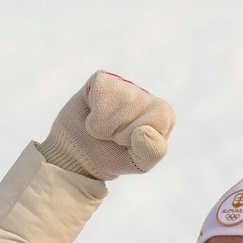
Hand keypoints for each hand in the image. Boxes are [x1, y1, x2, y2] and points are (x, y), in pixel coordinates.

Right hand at [37, 70, 174, 179]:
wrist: (79, 153)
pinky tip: (92, 115)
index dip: (137, 139)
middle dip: (119, 134)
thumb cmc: (114, 156)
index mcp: (163, 115)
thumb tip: (144, 131)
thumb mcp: (139, 163)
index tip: (129, 144)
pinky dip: (92, 117)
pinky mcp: (103, 79)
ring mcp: (125, 85)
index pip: (158, 122)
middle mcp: (147, 96)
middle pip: (134, 116)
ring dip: (103, 128)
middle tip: (113, 136)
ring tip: (103, 127)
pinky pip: (100, 96)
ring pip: (116, 107)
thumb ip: (152, 152)